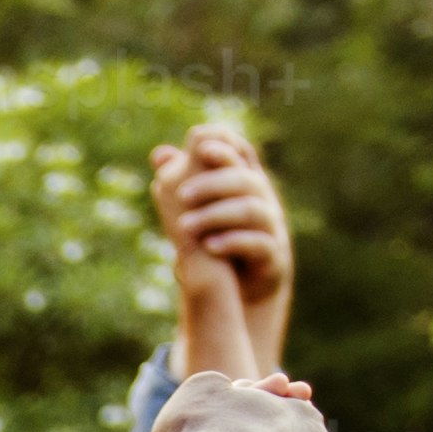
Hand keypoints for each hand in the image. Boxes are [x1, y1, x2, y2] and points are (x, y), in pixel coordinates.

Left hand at [152, 119, 295, 339]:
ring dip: (216, 215)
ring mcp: (271, 227)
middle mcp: (263, 199)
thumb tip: (158, 154)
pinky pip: (259, 244)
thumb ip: (183, 181)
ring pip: (252, 210)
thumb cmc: (219, 236)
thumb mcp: (202, 208)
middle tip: (181, 196)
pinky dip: (233, 242)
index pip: (242, 153)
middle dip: (212, 184)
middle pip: (245, 180)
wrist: (244, 284)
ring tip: (185, 226)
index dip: (226, 147)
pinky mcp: (274, 256)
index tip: (201, 150)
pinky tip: (208, 246)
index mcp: (246, 181)